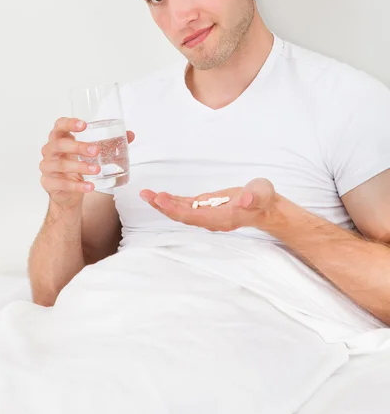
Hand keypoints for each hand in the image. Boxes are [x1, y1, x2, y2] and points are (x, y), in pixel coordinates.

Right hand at [40, 117, 134, 209]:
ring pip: (61, 165)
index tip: (84, 125)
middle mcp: (50, 151)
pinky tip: (90, 186)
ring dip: (80, 167)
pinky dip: (77, 186)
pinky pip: (62, 184)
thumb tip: (130, 134)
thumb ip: (110, 143)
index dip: (69, 123)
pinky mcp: (48, 183)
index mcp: (59, 138)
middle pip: (59, 144)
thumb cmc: (77, 166)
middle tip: (96, 150)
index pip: (59, 125)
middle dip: (78, 146)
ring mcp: (47, 167)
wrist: (67, 193)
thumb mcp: (90, 153)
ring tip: (97, 169)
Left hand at [140, 178, 277, 231]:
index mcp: (222, 217)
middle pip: (183, 216)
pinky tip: (160, 196)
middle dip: (164, 207)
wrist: (265, 208)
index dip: (176, 209)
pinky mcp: (206, 208)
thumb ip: (254, 197)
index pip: (194, 216)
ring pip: (181, 212)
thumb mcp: (262, 193)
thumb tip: (244, 200)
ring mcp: (207, 215)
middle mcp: (211, 220)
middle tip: (147, 195)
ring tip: (147, 195)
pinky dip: (172, 201)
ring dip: (164, 204)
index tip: (161, 199)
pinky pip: (185, 207)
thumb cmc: (264, 199)